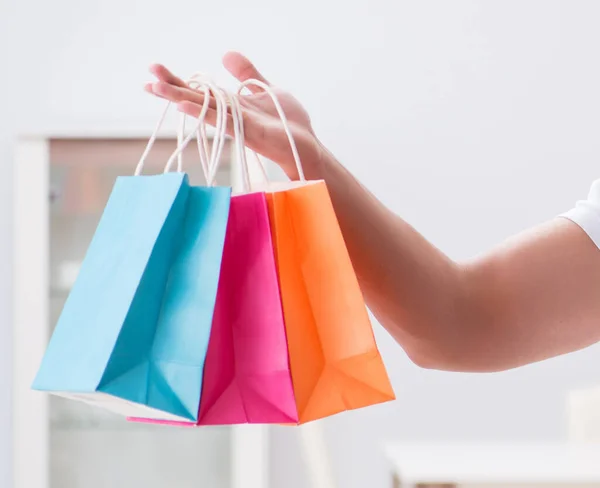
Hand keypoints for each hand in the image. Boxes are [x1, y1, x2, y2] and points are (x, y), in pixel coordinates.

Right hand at [145, 52, 323, 179]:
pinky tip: (185, 106)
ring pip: (204, 110)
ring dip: (180, 99)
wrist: (306, 143)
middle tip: (146, 80)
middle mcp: (230, 115)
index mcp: (231, 104)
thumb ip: (246, 73)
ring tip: (156, 89)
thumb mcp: (265, 88)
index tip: (154, 71)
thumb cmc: (287, 121)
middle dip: (171, 89)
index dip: (177, 81)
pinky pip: (224, 122)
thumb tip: (225, 54)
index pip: (199, 91)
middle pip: (195, 99)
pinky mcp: (250, 133)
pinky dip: (205, 114)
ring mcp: (238, 125)